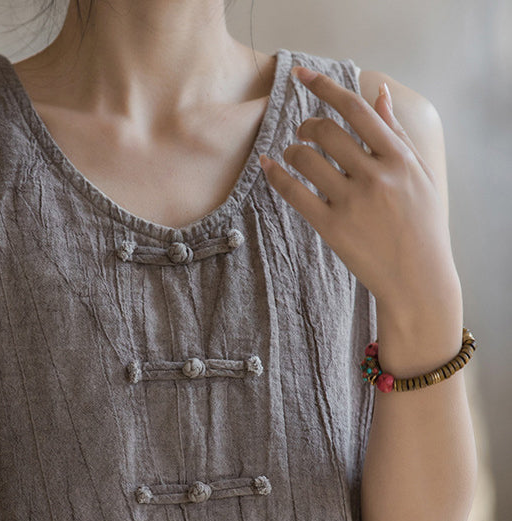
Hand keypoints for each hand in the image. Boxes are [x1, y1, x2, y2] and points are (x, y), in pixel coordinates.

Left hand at [259, 66, 458, 318]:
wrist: (417, 276)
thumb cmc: (420, 224)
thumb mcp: (418, 175)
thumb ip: (395, 135)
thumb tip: (379, 94)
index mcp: (398, 157)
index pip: (355, 109)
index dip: (323, 87)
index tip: (300, 76)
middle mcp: (375, 175)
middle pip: (326, 131)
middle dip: (306, 126)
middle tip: (302, 132)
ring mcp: (352, 202)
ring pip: (306, 158)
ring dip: (291, 150)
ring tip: (291, 154)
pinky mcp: (332, 227)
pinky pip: (294, 193)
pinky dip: (276, 175)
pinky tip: (267, 166)